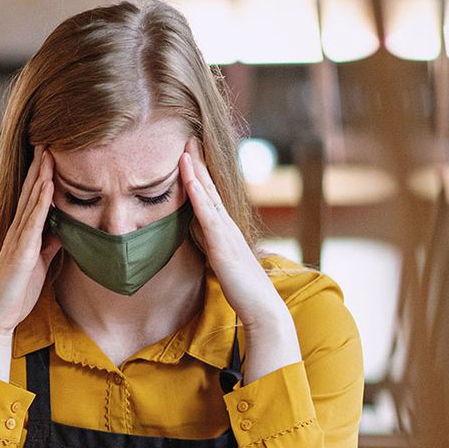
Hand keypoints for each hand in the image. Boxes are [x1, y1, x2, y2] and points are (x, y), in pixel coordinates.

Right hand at [0, 146, 60, 380]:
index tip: (52, 151)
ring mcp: (17, 240)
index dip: (42, 173)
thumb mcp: (41, 262)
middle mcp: (18, 231)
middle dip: (39, 165)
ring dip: (40, 175)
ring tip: (48, 151)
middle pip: (30, 191)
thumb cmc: (18, 291)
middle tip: (48, 138)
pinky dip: (40, 202)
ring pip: (30, 201)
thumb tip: (64, 226)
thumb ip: (50, 243)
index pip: (34, 197)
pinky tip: (47, 186)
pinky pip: (32, 223)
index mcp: (24, 233)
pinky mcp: (20, 253)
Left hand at [180, 140, 300, 381]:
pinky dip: (199, 195)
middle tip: (188, 138)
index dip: (200, 175)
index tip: (189, 154)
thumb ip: (210, 248)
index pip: (211, 197)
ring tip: (185, 148)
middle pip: (210, 188)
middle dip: (198, 163)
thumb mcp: (221, 264)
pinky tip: (190, 179)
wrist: (262, 309)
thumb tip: (196, 238)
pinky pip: (208, 215)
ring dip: (196, 171)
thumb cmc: (243, 291)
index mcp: (226, 231)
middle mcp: (228, 227)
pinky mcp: (223, 245)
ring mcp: (226, 234)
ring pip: (209, 195)